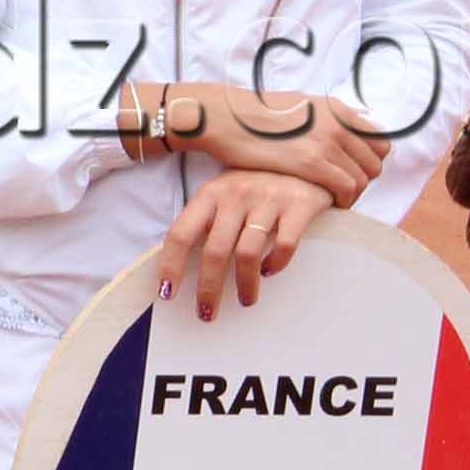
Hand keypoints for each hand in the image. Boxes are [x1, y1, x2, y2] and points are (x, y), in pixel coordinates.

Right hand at [159, 83, 385, 206]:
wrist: (225, 117)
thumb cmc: (254, 115)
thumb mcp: (298, 106)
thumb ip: (324, 118)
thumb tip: (338, 129)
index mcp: (337, 109)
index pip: (379, 140)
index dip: (369, 160)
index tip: (352, 171)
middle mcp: (338, 123)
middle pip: (376, 162)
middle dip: (363, 179)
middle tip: (342, 189)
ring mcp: (327, 142)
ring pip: (364, 179)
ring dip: (352, 193)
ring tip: (332, 198)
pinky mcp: (312, 163)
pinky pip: (347, 189)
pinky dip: (342, 201)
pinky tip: (325, 203)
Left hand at [160, 170, 330, 319]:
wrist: (302, 157)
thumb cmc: (256, 182)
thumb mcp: (224, 193)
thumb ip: (207, 220)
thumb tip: (183, 264)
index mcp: (210, 193)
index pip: (181, 233)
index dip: (171, 266)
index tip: (167, 293)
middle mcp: (236, 194)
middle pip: (214, 251)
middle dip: (208, 289)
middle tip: (207, 312)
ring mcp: (267, 199)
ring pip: (247, 254)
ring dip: (244, 285)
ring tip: (246, 299)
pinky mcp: (298, 205)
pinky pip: (284, 245)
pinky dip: (275, 264)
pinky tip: (270, 270)